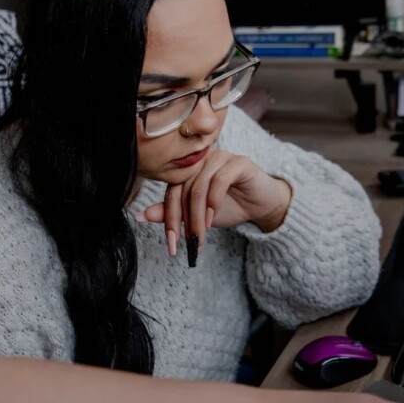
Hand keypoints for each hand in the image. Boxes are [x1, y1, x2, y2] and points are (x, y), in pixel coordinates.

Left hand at [139, 150, 292, 255]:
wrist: (262, 206)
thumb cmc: (230, 207)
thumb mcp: (198, 216)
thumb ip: (172, 213)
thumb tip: (141, 215)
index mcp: (188, 170)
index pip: (171, 192)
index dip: (168, 219)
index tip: (171, 244)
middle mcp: (201, 160)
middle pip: (182, 189)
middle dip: (184, 220)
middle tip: (187, 243)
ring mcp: (220, 158)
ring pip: (198, 186)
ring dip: (198, 215)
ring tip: (202, 234)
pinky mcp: (239, 162)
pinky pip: (220, 179)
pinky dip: (213, 201)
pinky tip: (214, 217)